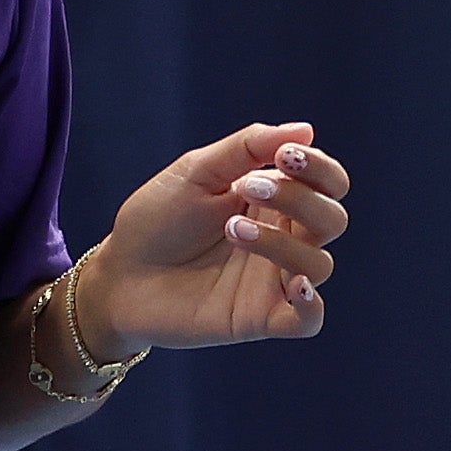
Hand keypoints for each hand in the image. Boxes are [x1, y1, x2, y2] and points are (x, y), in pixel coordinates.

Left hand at [74, 126, 350, 353]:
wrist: (118, 274)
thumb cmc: (156, 218)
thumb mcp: (197, 170)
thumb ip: (248, 147)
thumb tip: (306, 130)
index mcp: (275, 199)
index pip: (328, 182)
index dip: (319, 167)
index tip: (284, 155)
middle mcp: (284, 238)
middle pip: (332, 218)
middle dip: (299, 197)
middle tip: (246, 188)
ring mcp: (273, 280)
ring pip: (320, 264)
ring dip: (283, 243)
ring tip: (232, 230)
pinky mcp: (260, 318)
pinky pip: (308, 320)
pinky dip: (311, 305)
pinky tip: (294, 286)